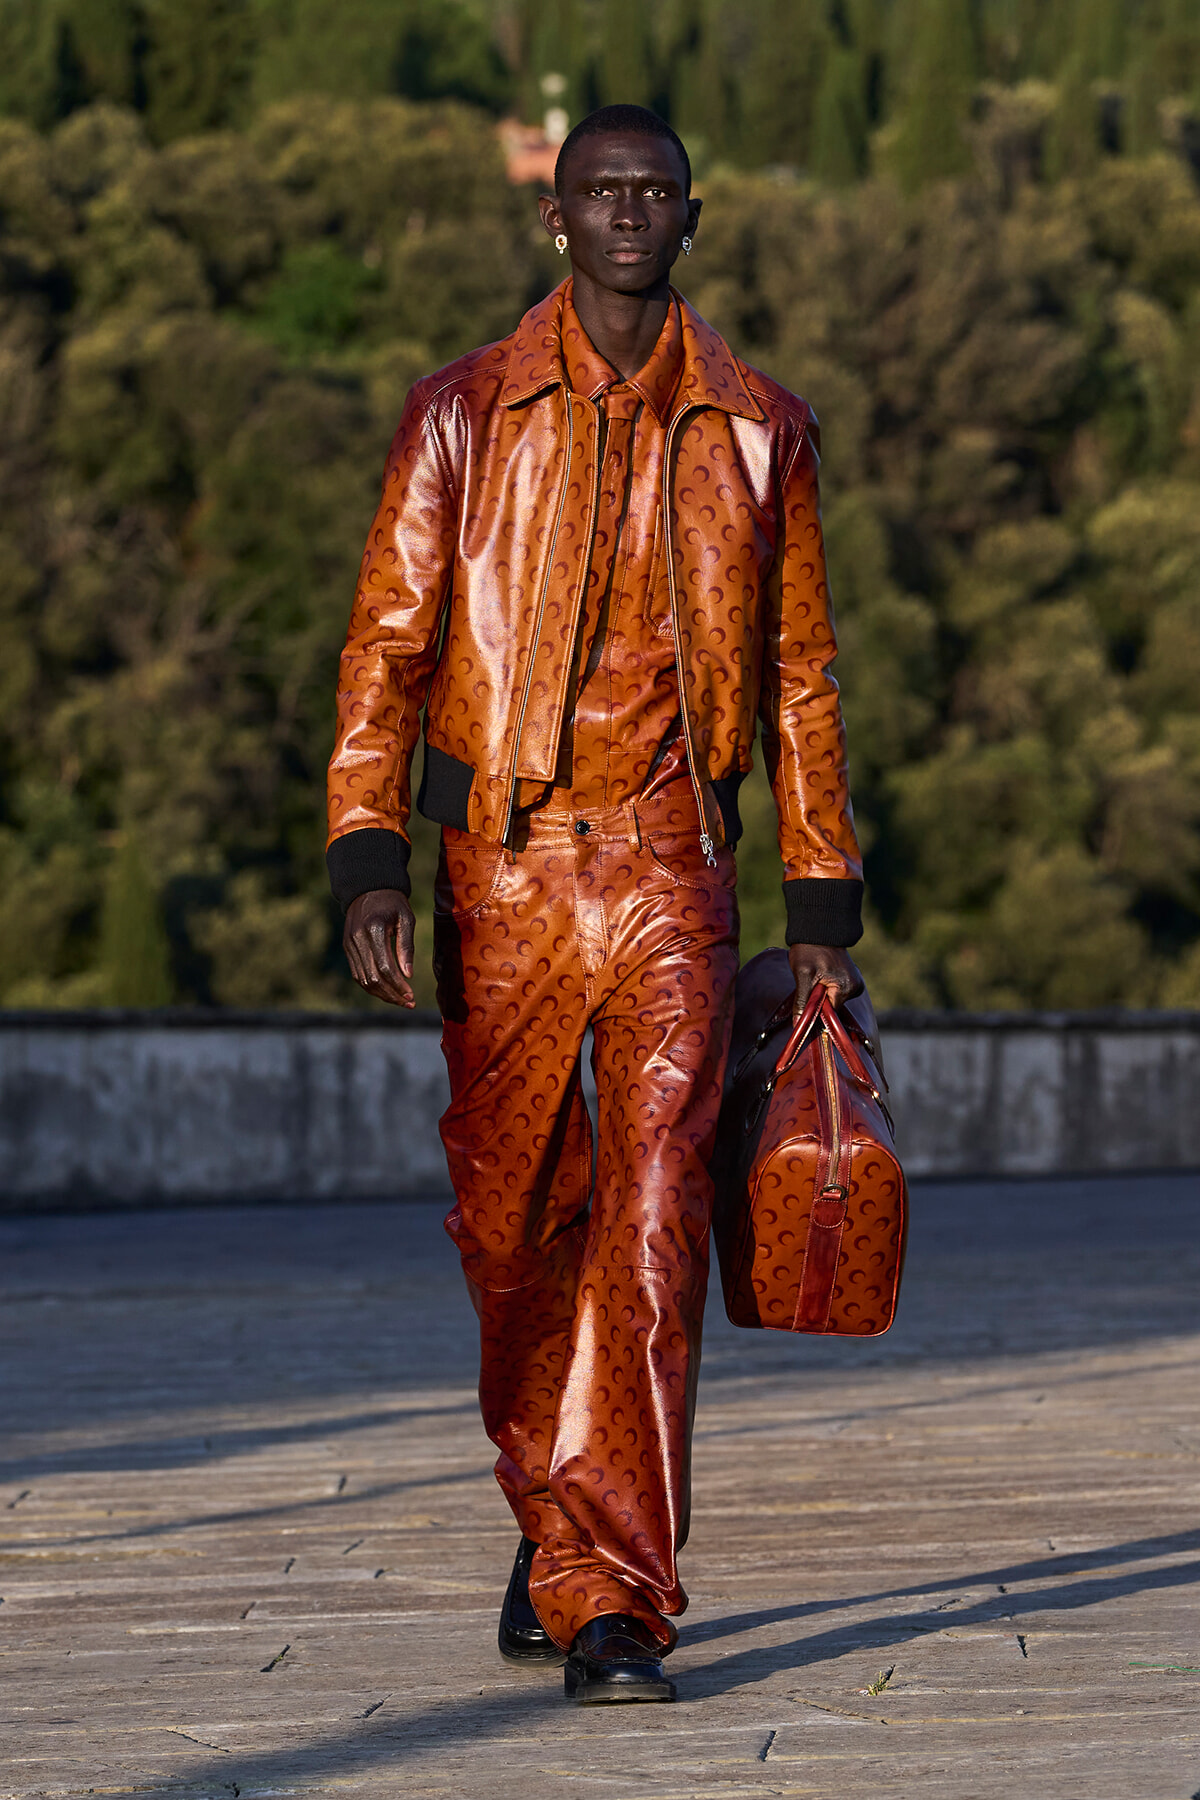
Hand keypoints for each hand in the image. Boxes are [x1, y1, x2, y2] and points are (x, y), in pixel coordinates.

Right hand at [343, 888, 416, 1007]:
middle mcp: (357, 939)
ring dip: (381, 994)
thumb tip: (408, 975)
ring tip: (400, 1000)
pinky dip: (371, 986)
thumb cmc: (392, 903)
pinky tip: (386, 991)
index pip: (385, 968)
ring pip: (363, 979)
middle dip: (392, 994)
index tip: (412, 995)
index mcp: (374, 930)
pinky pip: (357, 973)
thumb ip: (406, 946)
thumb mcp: (406, 919)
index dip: (398, 986)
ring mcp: (349, 944)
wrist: (368, 887)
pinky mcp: (347, 948)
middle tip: (409, 1003)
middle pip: (373, 978)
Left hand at [788, 943, 863, 1018]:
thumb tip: (798, 1025)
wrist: (817, 929)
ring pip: (833, 999)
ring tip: (814, 977)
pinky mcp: (851, 978)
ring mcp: (855, 981)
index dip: (816, 1012)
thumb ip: (803, 1002)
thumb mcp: (803, 975)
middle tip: (808, 985)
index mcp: (847, 987)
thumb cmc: (809, 950)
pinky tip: (820, 975)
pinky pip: (836, 991)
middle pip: (833, 1007)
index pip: (831, 1013)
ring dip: (821, 994)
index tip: (805, 1005)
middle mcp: (856, 987)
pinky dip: (826, 987)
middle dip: (819, 1001)